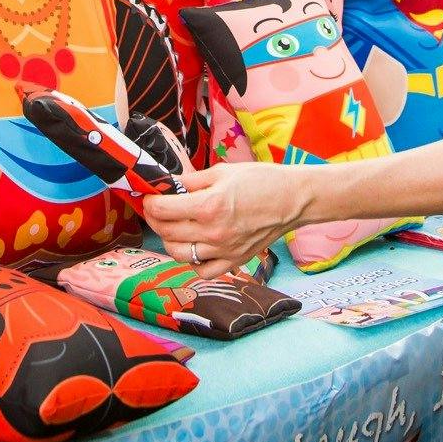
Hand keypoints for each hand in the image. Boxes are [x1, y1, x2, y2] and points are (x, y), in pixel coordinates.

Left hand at [141, 163, 310, 278]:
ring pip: (179, 255)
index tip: (150, 197)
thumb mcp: (221, 172)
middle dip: (154, 220)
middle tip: (156, 210)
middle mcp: (213, 233)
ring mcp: (224, 251)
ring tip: (172, 228)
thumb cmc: (260, 180)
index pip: (162, 210)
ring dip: (169, 241)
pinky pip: (203, 270)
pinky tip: (194, 246)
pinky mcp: (235, 261)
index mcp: (208, 206)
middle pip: (166, 232)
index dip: (150, 202)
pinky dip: (193, 261)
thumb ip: (191, 181)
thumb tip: (168, 184)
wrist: (293, 199)